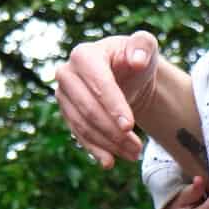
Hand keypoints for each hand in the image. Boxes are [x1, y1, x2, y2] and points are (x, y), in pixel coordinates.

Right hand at [52, 31, 162, 167]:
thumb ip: (144, 46)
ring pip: (83, 126)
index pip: (98, 83)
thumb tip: (137, 60)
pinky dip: (95, 150)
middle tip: (138, 148)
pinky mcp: (67, 112)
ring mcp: (63, 94)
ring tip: (133, 155)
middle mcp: (67, 73)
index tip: (129, 126)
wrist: (126, 75)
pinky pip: (78, 134)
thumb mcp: (145, 47)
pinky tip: (109, 162)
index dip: (113, 106)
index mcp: (84, 55)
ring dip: (108, 144)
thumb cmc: (136, 59)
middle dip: (113, 131)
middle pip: (88, 109)